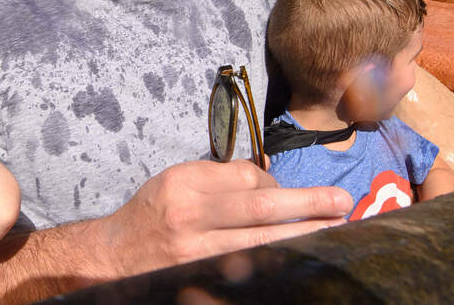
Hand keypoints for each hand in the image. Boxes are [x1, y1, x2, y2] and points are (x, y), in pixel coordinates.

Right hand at [97, 160, 351, 275]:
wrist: (110, 258)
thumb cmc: (149, 215)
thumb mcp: (174, 183)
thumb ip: (217, 180)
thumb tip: (269, 178)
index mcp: (184, 182)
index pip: (245, 177)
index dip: (274, 183)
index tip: (285, 191)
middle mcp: (189, 213)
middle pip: (261, 206)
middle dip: (307, 203)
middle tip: (343, 202)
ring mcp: (195, 250)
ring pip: (260, 241)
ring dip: (302, 235)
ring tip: (334, 229)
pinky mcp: (198, 276)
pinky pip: (247, 267)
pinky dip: (275, 261)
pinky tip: (296, 258)